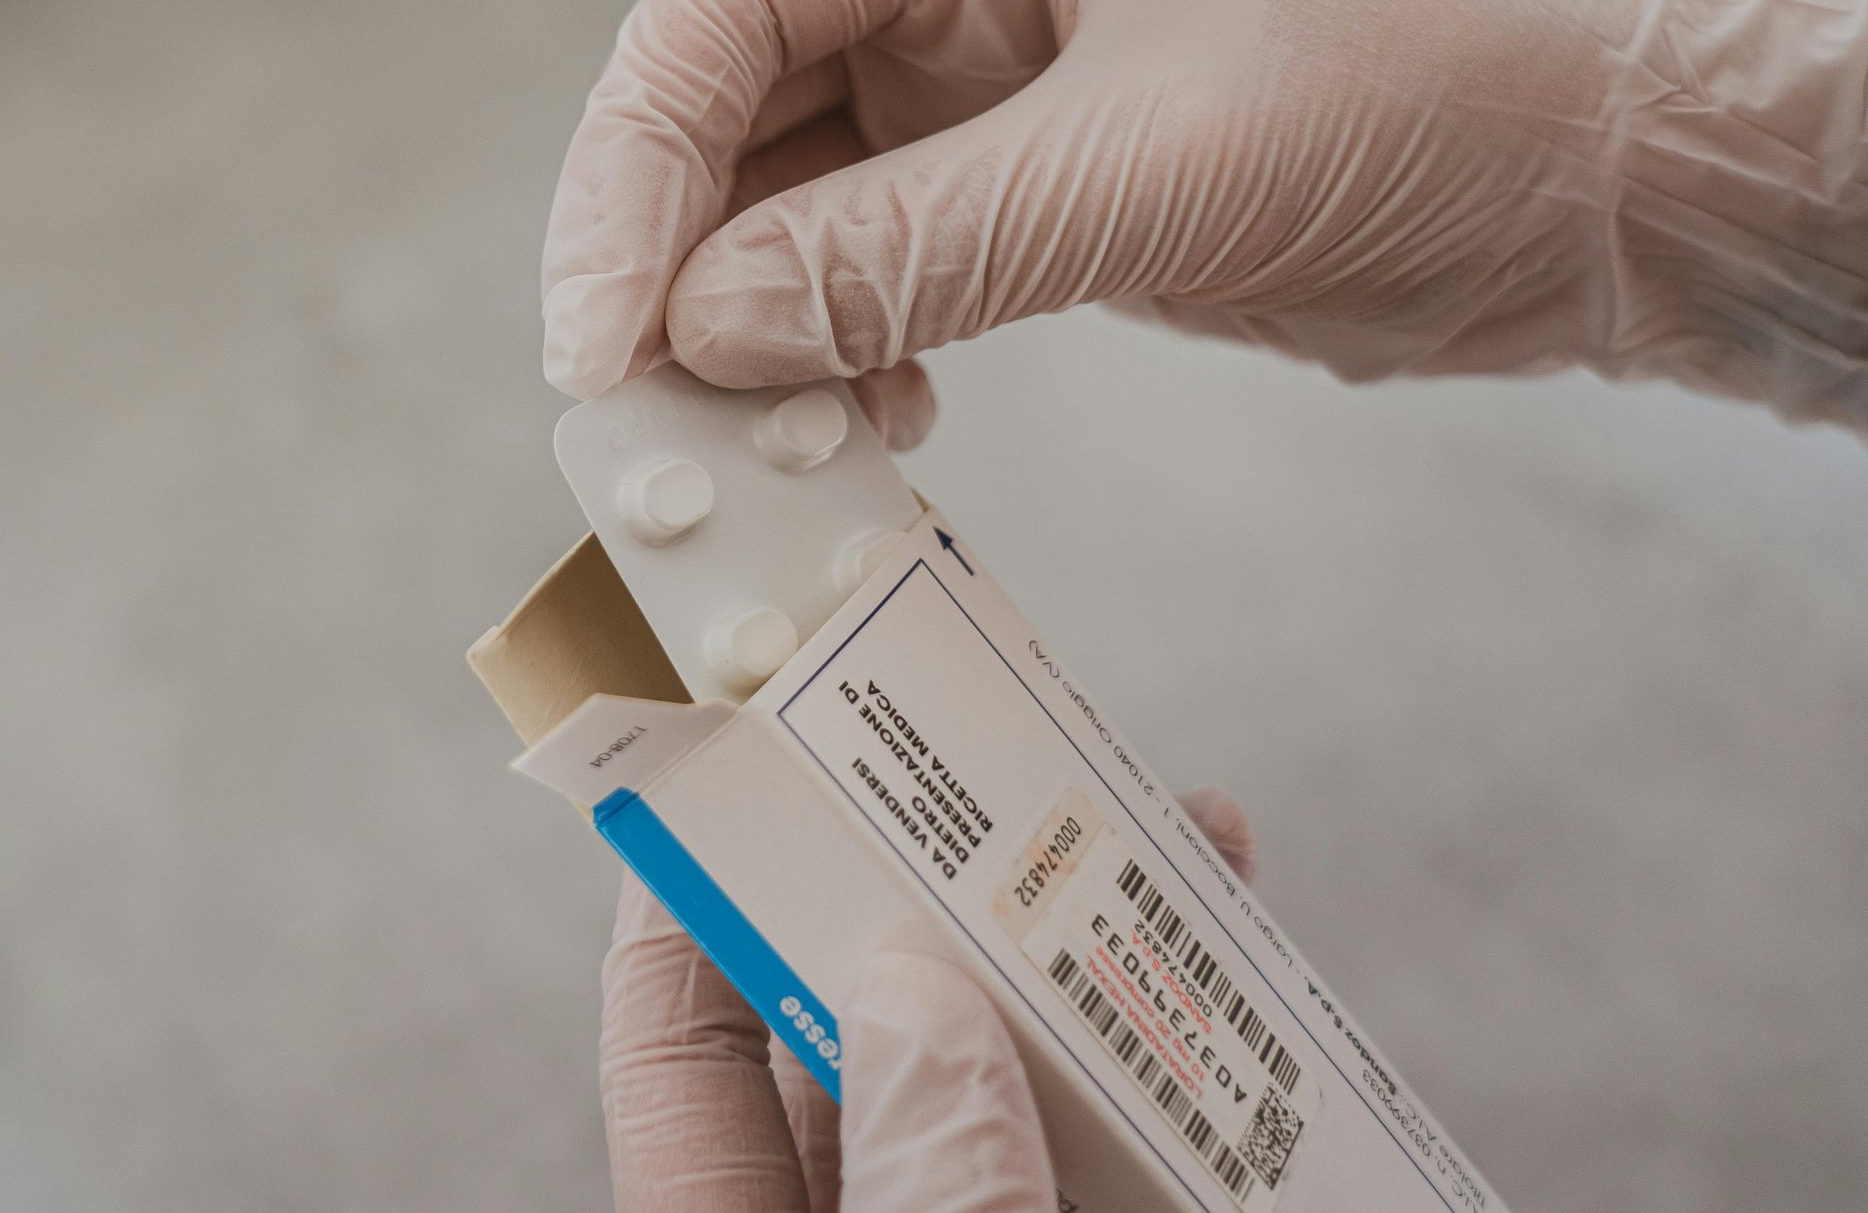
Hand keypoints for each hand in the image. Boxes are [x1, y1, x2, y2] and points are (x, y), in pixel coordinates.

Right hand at [543, 0, 1867, 439]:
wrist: (1597, 178)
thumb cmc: (1426, 97)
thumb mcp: (1153, 168)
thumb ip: (915, 245)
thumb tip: (701, 331)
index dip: (636, 161)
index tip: (602, 325)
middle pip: (736, 102)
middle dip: (675, 258)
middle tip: (636, 411)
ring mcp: (990, 72)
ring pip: (794, 199)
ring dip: (754, 324)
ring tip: (748, 445)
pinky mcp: (1028, 175)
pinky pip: (877, 262)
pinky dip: (845, 348)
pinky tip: (868, 426)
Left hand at [599, 787, 1258, 1212]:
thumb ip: (927, 1183)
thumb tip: (915, 989)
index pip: (677, 1040)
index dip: (695, 889)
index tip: (739, 747)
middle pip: (864, 1033)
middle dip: (940, 890)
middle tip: (996, 759)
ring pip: (1007, 1088)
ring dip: (1088, 965)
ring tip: (1175, 841)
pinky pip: (1102, 1157)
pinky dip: (1173, 1082)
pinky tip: (1239, 999)